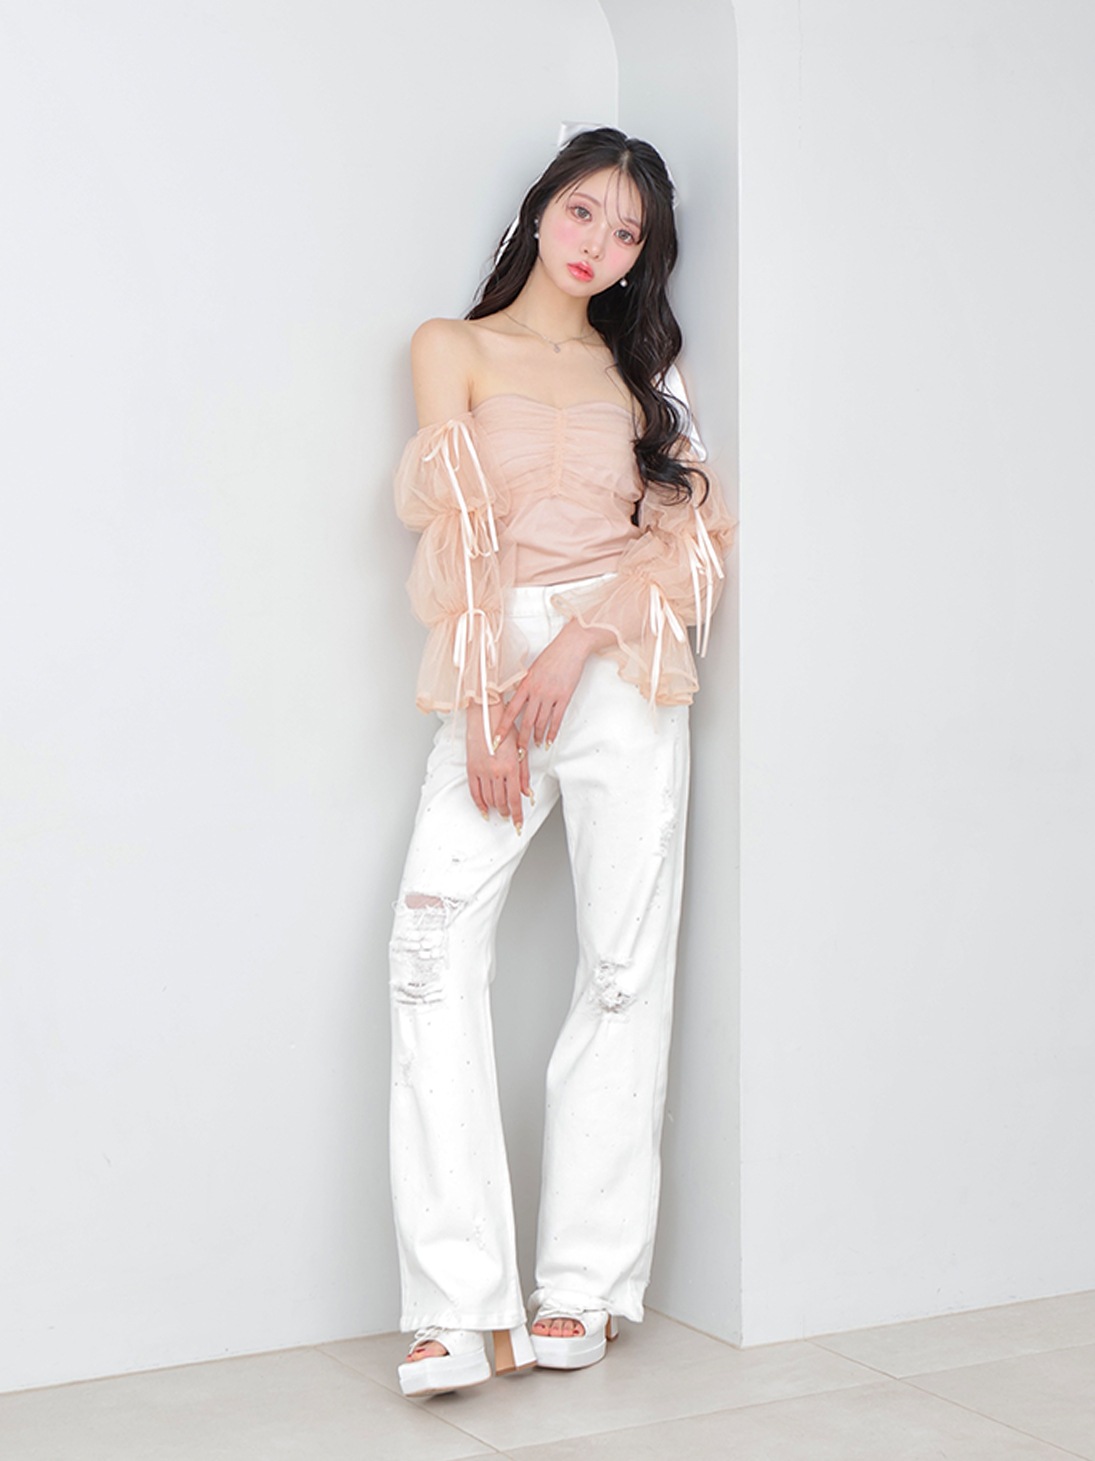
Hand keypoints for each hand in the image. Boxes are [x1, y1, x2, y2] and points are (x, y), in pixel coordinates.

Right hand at [466, 699, 529, 832]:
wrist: (485, 716)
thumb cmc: (504, 729)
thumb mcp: (519, 750)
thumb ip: (524, 774)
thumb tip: (527, 793)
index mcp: (511, 767)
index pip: (515, 798)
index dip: (517, 814)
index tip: (518, 824)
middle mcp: (496, 771)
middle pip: (502, 801)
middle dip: (507, 812)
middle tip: (510, 817)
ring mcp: (482, 771)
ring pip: (489, 799)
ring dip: (495, 808)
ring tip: (500, 812)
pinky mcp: (471, 768)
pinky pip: (474, 792)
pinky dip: (479, 803)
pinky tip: (484, 809)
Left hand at [492, 619, 614, 755]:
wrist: (570, 647)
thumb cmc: (552, 655)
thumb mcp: (532, 669)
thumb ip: (525, 685)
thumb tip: (518, 697)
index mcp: (526, 685)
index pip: (510, 711)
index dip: (503, 727)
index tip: (496, 739)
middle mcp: (536, 692)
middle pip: (526, 722)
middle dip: (521, 740)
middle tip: (518, 752)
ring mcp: (551, 696)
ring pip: (541, 723)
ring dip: (537, 737)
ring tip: (535, 745)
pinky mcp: (564, 698)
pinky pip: (557, 719)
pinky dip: (552, 732)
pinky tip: (549, 740)